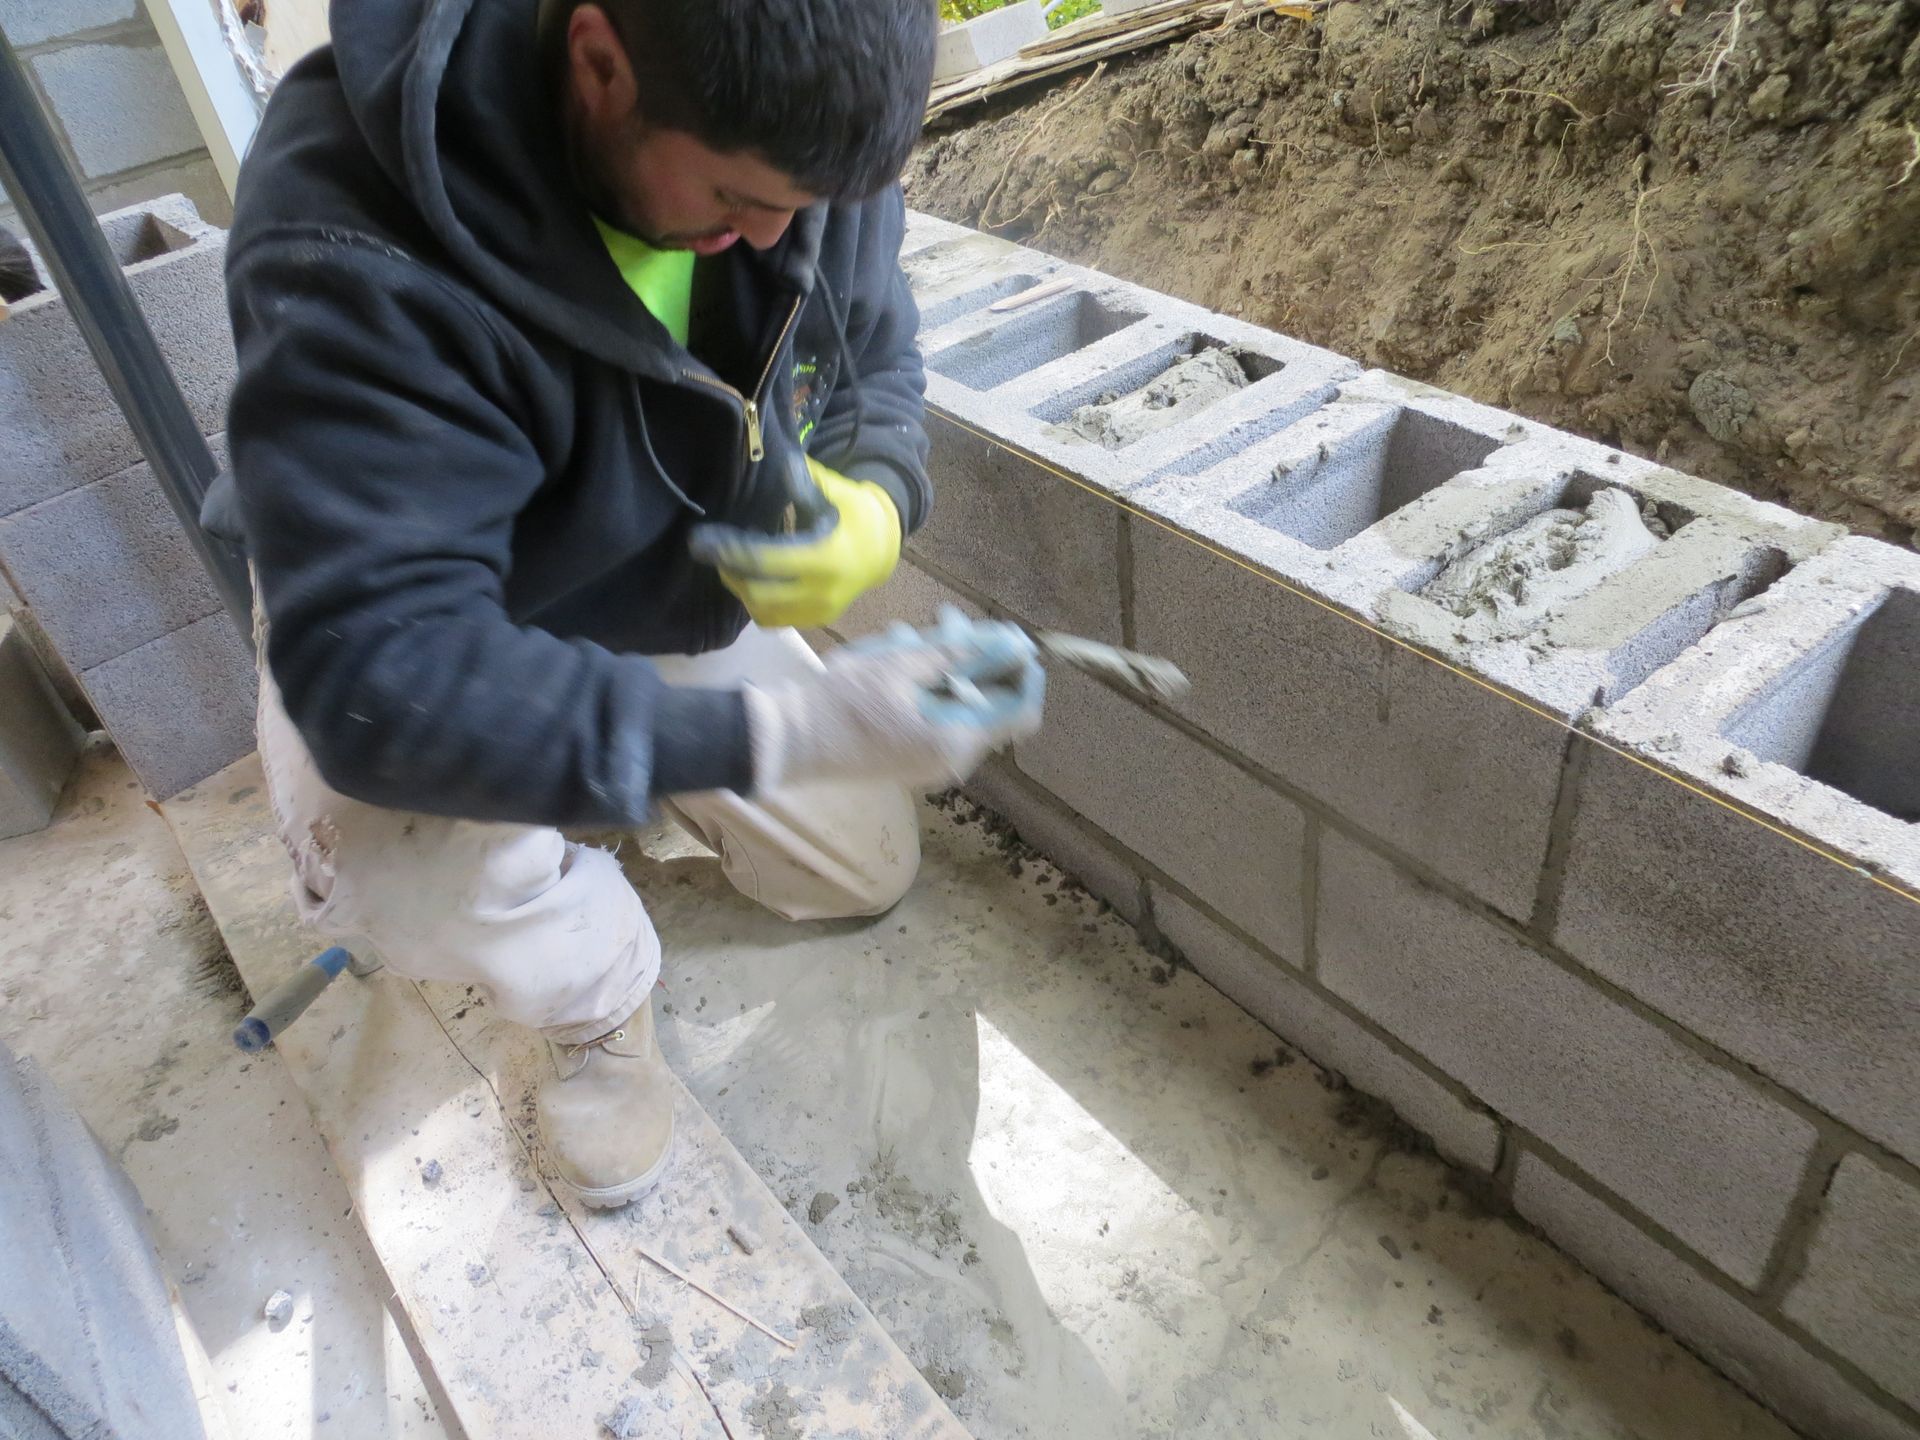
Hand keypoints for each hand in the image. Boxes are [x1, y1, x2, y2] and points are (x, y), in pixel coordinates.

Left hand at [688, 459, 900, 628]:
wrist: (883, 550)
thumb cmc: (857, 515)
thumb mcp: (838, 492)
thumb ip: (808, 481)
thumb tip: (781, 460)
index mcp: (826, 559)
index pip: (767, 561)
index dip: (731, 551)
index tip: (702, 540)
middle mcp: (822, 592)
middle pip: (758, 593)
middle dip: (731, 573)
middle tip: (713, 551)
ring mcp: (819, 611)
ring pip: (763, 612)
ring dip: (741, 590)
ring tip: (730, 565)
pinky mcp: (816, 620)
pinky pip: (775, 621)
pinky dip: (757, 603)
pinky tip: (751, 580)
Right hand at [741, 608, 1045, 790]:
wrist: (789, 742)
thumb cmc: (844, 702)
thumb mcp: (902, 664)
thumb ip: (960, 653)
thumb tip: (1010, 643)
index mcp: (958, 739)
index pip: (1022, 708)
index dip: (1023, 669)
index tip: (1007, 635)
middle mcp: (953, 757)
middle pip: (989, 702)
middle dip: (974, 656)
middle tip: (944, 618)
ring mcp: (931, 760)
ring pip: (958, 704)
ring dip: (942, 665)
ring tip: (906, 632)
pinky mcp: (910, 755)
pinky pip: (935, 715)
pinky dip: (925, 684)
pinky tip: (895, 656)